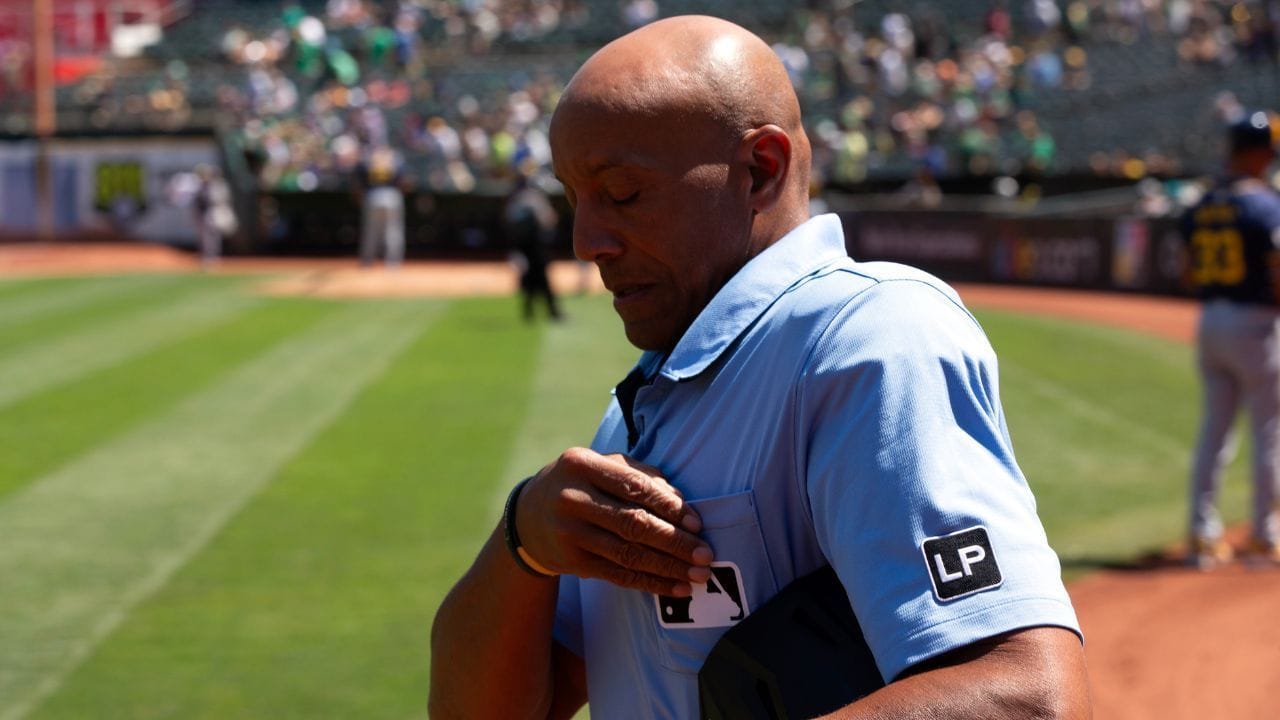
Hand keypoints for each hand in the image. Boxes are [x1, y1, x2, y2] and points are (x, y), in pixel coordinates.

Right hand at [515, 447, 714, 595]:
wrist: (527, 516)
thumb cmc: (580, 484)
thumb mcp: (602, 465)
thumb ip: (642, 475)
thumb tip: (682, 501)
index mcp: (582, 464)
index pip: (634, 487)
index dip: (670, 506)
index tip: (697, 523)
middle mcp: (572, 498)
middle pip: (633, 523)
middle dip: (675, 542)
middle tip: (706, 555)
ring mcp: (569, 533)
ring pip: (628, 554)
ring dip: (668, 568)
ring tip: (698, 576)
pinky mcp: (571, 562)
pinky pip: (618, 575)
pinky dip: (650, 583)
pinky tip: (675, 588)